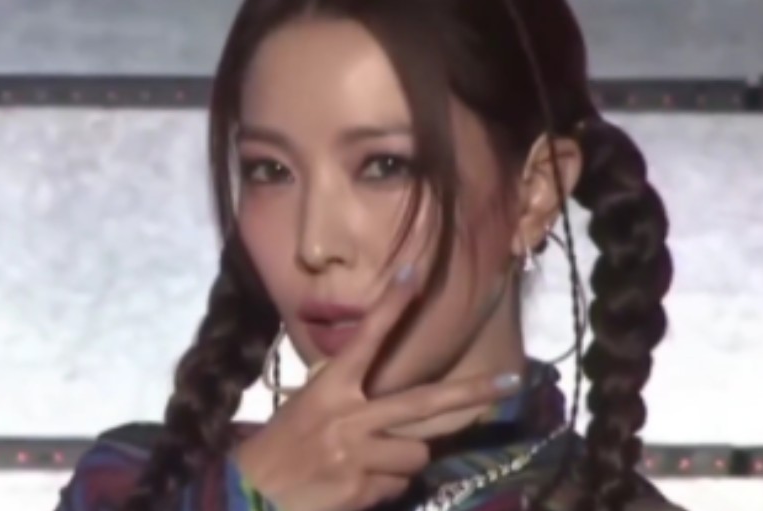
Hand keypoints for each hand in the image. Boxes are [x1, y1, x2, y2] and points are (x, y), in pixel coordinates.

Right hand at [232, 266, 522, 510]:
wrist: (250, 496)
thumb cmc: (282, 446)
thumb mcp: (310, 407)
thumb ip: (353, 399)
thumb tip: (404, 410)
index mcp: (331, 388)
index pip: (367, 339)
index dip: (391, 306)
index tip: (415, 273)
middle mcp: (348, 416)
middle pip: (425, 401)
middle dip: (473, 392)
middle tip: (512, 380)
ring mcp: (357, 455)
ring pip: (416, 453)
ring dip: (400, 461)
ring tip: (364, 464)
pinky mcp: (362, 490)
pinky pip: (399, 486)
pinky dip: (383, 488)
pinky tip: (353, 487)